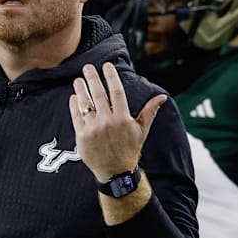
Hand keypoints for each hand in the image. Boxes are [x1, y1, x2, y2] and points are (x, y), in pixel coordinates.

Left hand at [69, 62, 167, 182]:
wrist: (115, 172)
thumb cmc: (129, 150)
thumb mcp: (142, 131)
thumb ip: (149, 111)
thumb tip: (162, 97)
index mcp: (123, 118)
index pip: (117, 91)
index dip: (111, 76)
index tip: (107, 65)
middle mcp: (107, 121)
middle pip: (98, 94)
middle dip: (92, 78)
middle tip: (88, 67)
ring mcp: (93, 128)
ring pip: (85, 103)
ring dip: (81, 89)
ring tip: (78, 80)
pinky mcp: (82, 135)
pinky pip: (76, 116)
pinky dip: (74, 105)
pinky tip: (74, 97)